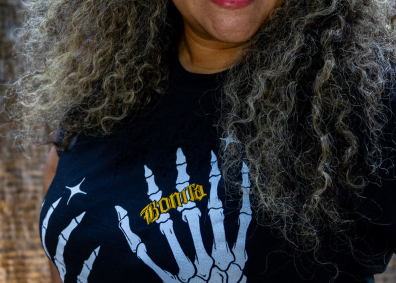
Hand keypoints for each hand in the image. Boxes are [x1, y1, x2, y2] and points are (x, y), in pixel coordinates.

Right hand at [115, 148, 251, 282]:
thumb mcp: (166, 281)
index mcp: (178, 262)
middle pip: (188, 211)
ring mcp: (219, 254)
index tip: (148, 170)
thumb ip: (143, 254)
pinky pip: (243, 225)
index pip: (161, 220)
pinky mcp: (239, 256)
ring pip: (214, 214)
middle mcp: (197, 255)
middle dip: (183, 182)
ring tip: (211, 158)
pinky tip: (242, 178)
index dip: (154, 195)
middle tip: (180, 153)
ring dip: (213, 185)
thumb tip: (123, 221)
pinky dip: (244, 201)